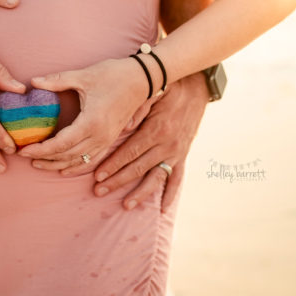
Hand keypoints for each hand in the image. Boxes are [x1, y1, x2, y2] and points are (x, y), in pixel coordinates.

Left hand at [17, 58, 149, 171]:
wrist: (142, 79)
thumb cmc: (114, 74)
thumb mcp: (84, 76)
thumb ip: (57, 81)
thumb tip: (33, 82)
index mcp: (91, 122)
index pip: (61, 144)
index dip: (41, 149)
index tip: (23, 150)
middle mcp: (100, 136)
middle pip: (67, 156)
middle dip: (44, 159)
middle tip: (24, 156)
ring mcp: (107, 140)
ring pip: (79, 161)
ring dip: (57, 164)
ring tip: (38, 163)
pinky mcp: (111, 139)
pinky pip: (91, 159)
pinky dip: (76, 166)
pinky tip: (63, 168)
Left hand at [93, 72, 208, 211]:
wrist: (198, 87)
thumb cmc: (170, 87)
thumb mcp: (154, 91)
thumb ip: (138, 108)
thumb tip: (124, 126)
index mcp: (156, 129)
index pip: (130, 152)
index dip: (113, 164)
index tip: (97, 175)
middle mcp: (167, 144)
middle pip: (138, 168)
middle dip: (117, 181)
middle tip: (98, 191)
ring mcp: (176, 152)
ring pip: (156, 177)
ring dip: (140, 193)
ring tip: (126, 205)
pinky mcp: (184, 154)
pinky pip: (178, 177)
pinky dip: (171, 194)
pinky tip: (162, 208)